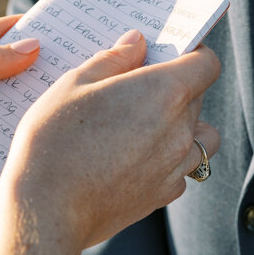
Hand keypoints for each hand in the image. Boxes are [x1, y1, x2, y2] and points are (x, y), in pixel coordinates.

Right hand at [0, 29, 220, 254]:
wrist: (47, 210)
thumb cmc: (55, 140)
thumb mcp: (75, 84)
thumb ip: (113, 60)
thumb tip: (137, 43)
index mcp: (164, 92)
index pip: (207, 64)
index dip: (194, 53)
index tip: (171, 52)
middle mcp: (180, 129)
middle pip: (198, 96)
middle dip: (176, 85)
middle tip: (138, 83)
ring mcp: (174, 166)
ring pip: (199, 136)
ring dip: (181, 124)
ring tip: (145, 123)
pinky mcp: (161, 195)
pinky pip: (180, 169)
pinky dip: (168, 159)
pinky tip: (134, 155)